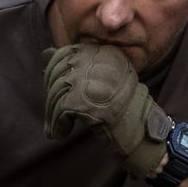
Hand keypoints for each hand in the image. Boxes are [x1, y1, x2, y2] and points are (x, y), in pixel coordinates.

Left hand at [43, 41, 167, 176]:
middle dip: (53, 95)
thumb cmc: (124, 106)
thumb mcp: (105, 77)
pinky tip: (61, 133)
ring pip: (56, 93)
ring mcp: (90, 81)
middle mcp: (97, 62)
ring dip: (53, 114)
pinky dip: (57, 125)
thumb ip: (77, 63)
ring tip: (58, 127)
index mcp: (104, 53)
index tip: (61, 90)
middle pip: (57, 74)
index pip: (65, 54)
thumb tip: (45, 53)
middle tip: (57, 111)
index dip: (56, 74)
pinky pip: (58, 110)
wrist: (142, 129)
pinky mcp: (84, 101)